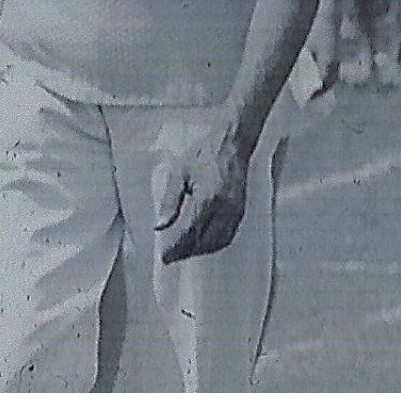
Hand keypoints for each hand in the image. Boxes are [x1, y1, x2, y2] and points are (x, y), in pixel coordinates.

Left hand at [155, 129, 249, 264]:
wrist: (232, 143)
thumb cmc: (205, 154)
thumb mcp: (179, 173)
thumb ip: (169, 202)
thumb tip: (159, 226)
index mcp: (208, 198)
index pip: (189, 233)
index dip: (176, 247)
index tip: (164, 256)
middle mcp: (225, 208)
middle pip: (204, 241)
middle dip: (186, 252)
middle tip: (170, 256)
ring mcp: (235, 211)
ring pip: (218, 242)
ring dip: (201, 250)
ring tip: (184, 251)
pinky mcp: (241, 210)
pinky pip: (228, 235)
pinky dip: (214, 243)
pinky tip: (203, 241)